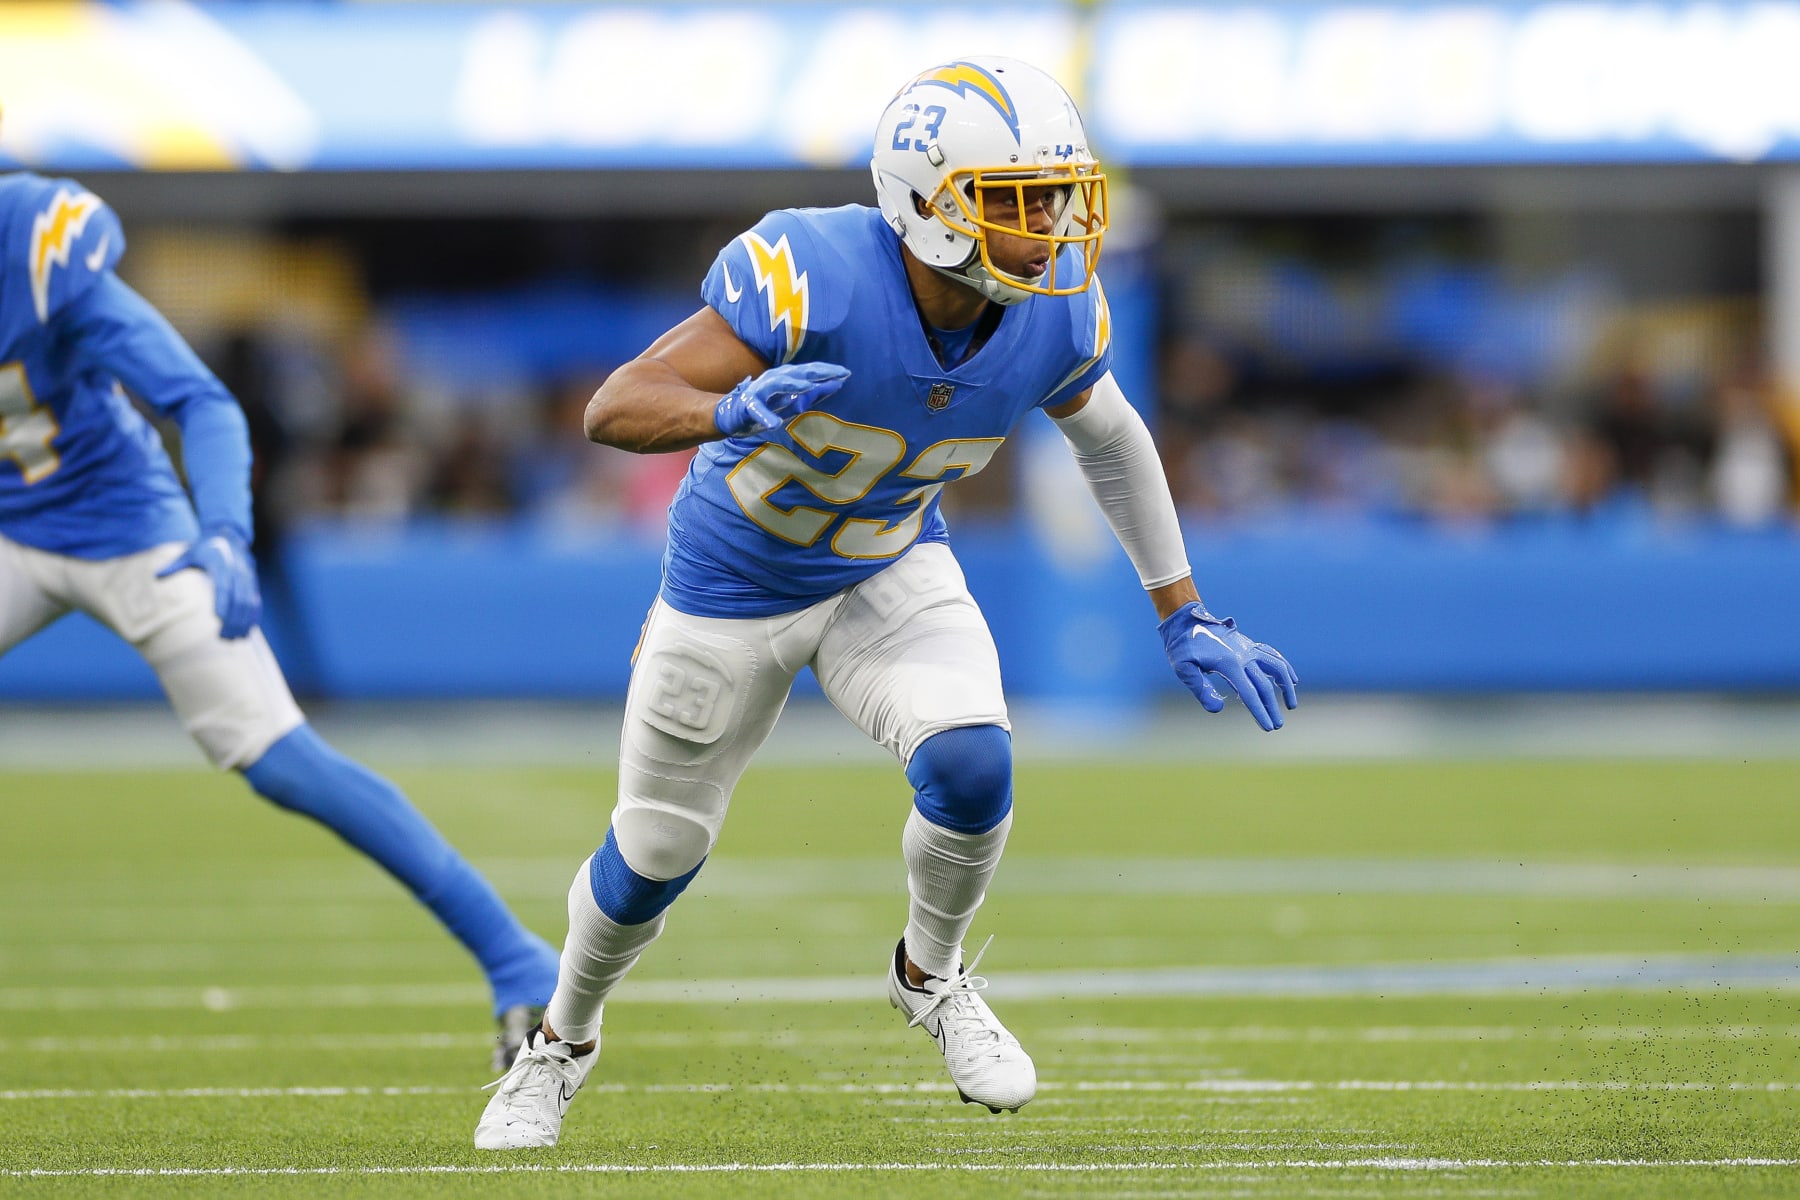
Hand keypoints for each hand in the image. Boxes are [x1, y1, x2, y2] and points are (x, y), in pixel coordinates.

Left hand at [156, 527, 261, 639]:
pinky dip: (252, 616)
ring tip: (235, 638)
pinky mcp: (253, 583)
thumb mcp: (189, 553)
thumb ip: (175, 565)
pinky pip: (255, 602)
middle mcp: (238, 571)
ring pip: (248, 603)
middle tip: (224, 637)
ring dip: (243, 621)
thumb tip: (156, 576)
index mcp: (222, 564)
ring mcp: (248, 578)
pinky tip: (247, 630)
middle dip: (233, 619)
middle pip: (238, 598)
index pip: (224, 586)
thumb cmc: (205, 547)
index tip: (219, 618)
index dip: (223, 602)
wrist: (229, 536)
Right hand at [714, 361, 850, 437]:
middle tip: (837, 374)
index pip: (810, 372)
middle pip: (798, 372)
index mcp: (786, 377)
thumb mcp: (794, 402)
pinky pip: (757, 411)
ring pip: (778, 384)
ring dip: (793, 385)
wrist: (734, 416)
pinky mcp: (748, 406)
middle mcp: (774, 379)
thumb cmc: (767, 406)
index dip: (827, 371)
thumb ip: (814, 395)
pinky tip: (774, 424)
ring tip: (809, 387)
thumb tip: (837, 385)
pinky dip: (766, 416)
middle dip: (818, 372)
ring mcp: (761, 391)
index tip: (846, 373)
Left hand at [1158, 601, 1298, 731]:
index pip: (1249, 693)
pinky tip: (1292, 679)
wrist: (1186, 621)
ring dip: (1287, 686)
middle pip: (1264, 685)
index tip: (1268, 727)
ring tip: (1291, 705)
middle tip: (1277, 726)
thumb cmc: (1182, 647)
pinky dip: (1284, 667)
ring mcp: (1248, 648)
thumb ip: (1200, 688)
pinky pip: (1272, 655)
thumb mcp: (1184, 668)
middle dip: (1272, 708)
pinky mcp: (1249, 644)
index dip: (1260, 712)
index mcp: (1228, 664)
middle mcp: (1243, 655)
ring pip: (1277, 667)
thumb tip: (1217, 709)